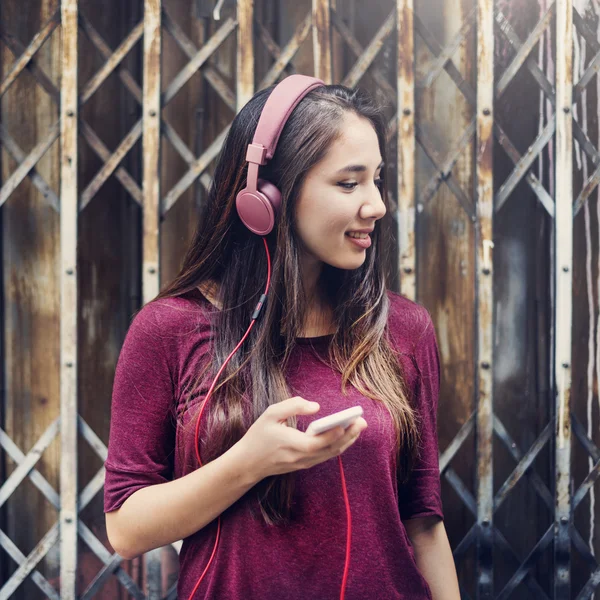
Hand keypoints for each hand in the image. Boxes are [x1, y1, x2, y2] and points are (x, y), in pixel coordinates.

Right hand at [236, 396, 367, 479]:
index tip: (347, 422)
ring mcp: (304, 463)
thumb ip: (293, 406)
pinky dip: (337, 446)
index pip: (317, 442)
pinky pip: (325, 456)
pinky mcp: (304, 464)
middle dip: (348, 436)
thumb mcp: (270, 414)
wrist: (247, 463)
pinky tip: (346, 435)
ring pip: (330, 454)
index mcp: (291, 444)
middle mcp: (301, 457)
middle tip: (362, 421)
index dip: (333, 434)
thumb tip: (316, 407)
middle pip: (330, 449)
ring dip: (347, 441)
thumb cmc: (258, 435)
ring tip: (359, 426)